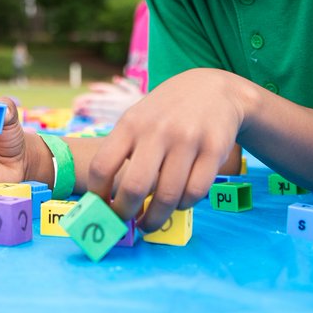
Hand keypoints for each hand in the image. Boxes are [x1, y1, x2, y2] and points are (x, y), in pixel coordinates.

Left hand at [87, 69, 242, 232]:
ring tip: (150, 223)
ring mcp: (188, 139)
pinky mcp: (214, 149)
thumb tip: (108, 199)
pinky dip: (183, 205)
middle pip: (134, 188)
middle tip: (126, 223)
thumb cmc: (167, 112)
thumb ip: (123, 151)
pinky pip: (195, 192)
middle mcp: (157, 130)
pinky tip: (178, 203)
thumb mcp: (138, 119)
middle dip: (126, 213)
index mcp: (130, 124)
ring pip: (167, 196)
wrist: (214, 89)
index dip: (98, 195)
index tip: (101, 208)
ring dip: (156, 218)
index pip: (102, 166)